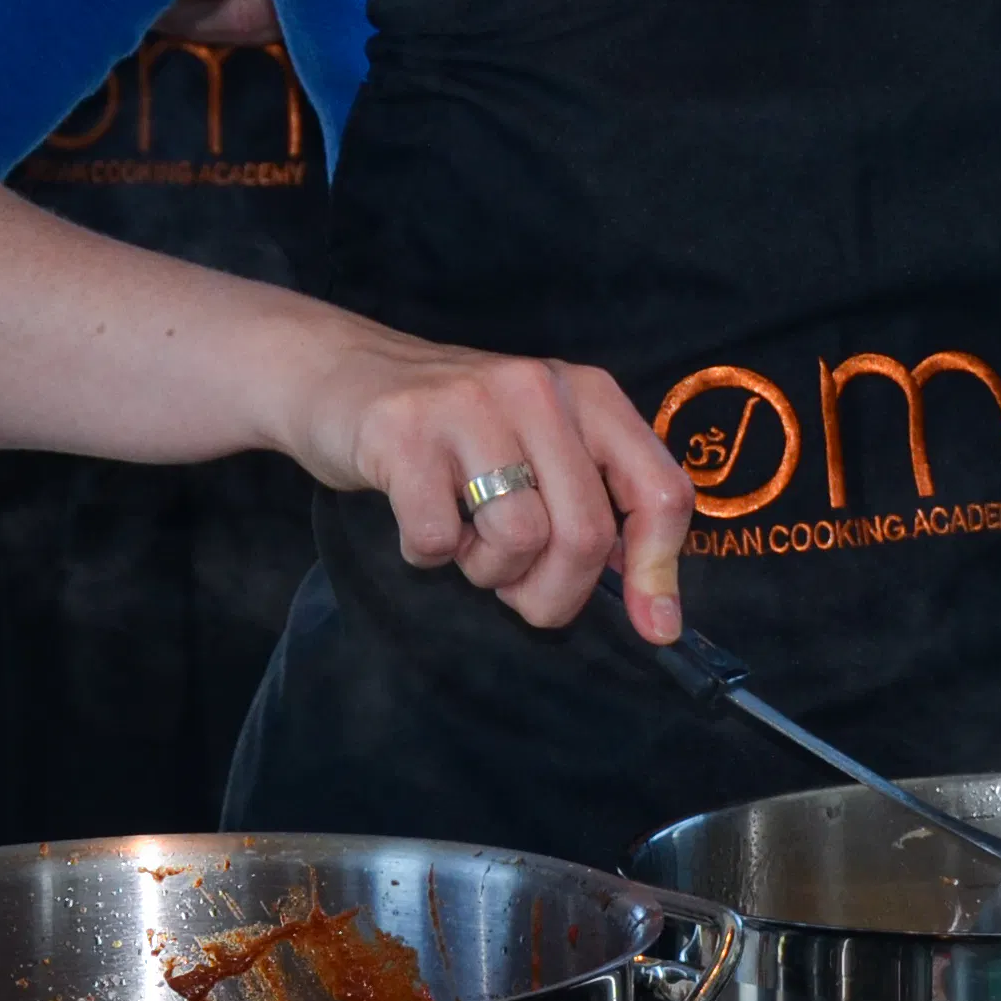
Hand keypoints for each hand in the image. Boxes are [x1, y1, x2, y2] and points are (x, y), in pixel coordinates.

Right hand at [293, 331, 690, 643]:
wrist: (340, 373)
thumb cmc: (457, 430)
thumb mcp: (541, 444)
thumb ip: (596, 507)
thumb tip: (656, 612)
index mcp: (590, 395)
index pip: (660, 491)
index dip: (659, 570)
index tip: (654, 627)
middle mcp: (539, 389)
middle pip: (585, 534)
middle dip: (555, 591)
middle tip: (518, 589)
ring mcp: (470, 405)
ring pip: (519, 538)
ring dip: (488, 570)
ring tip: (466, 540)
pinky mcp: (404, 431)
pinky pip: (440, 538)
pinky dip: (430, 554)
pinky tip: (419, 519)